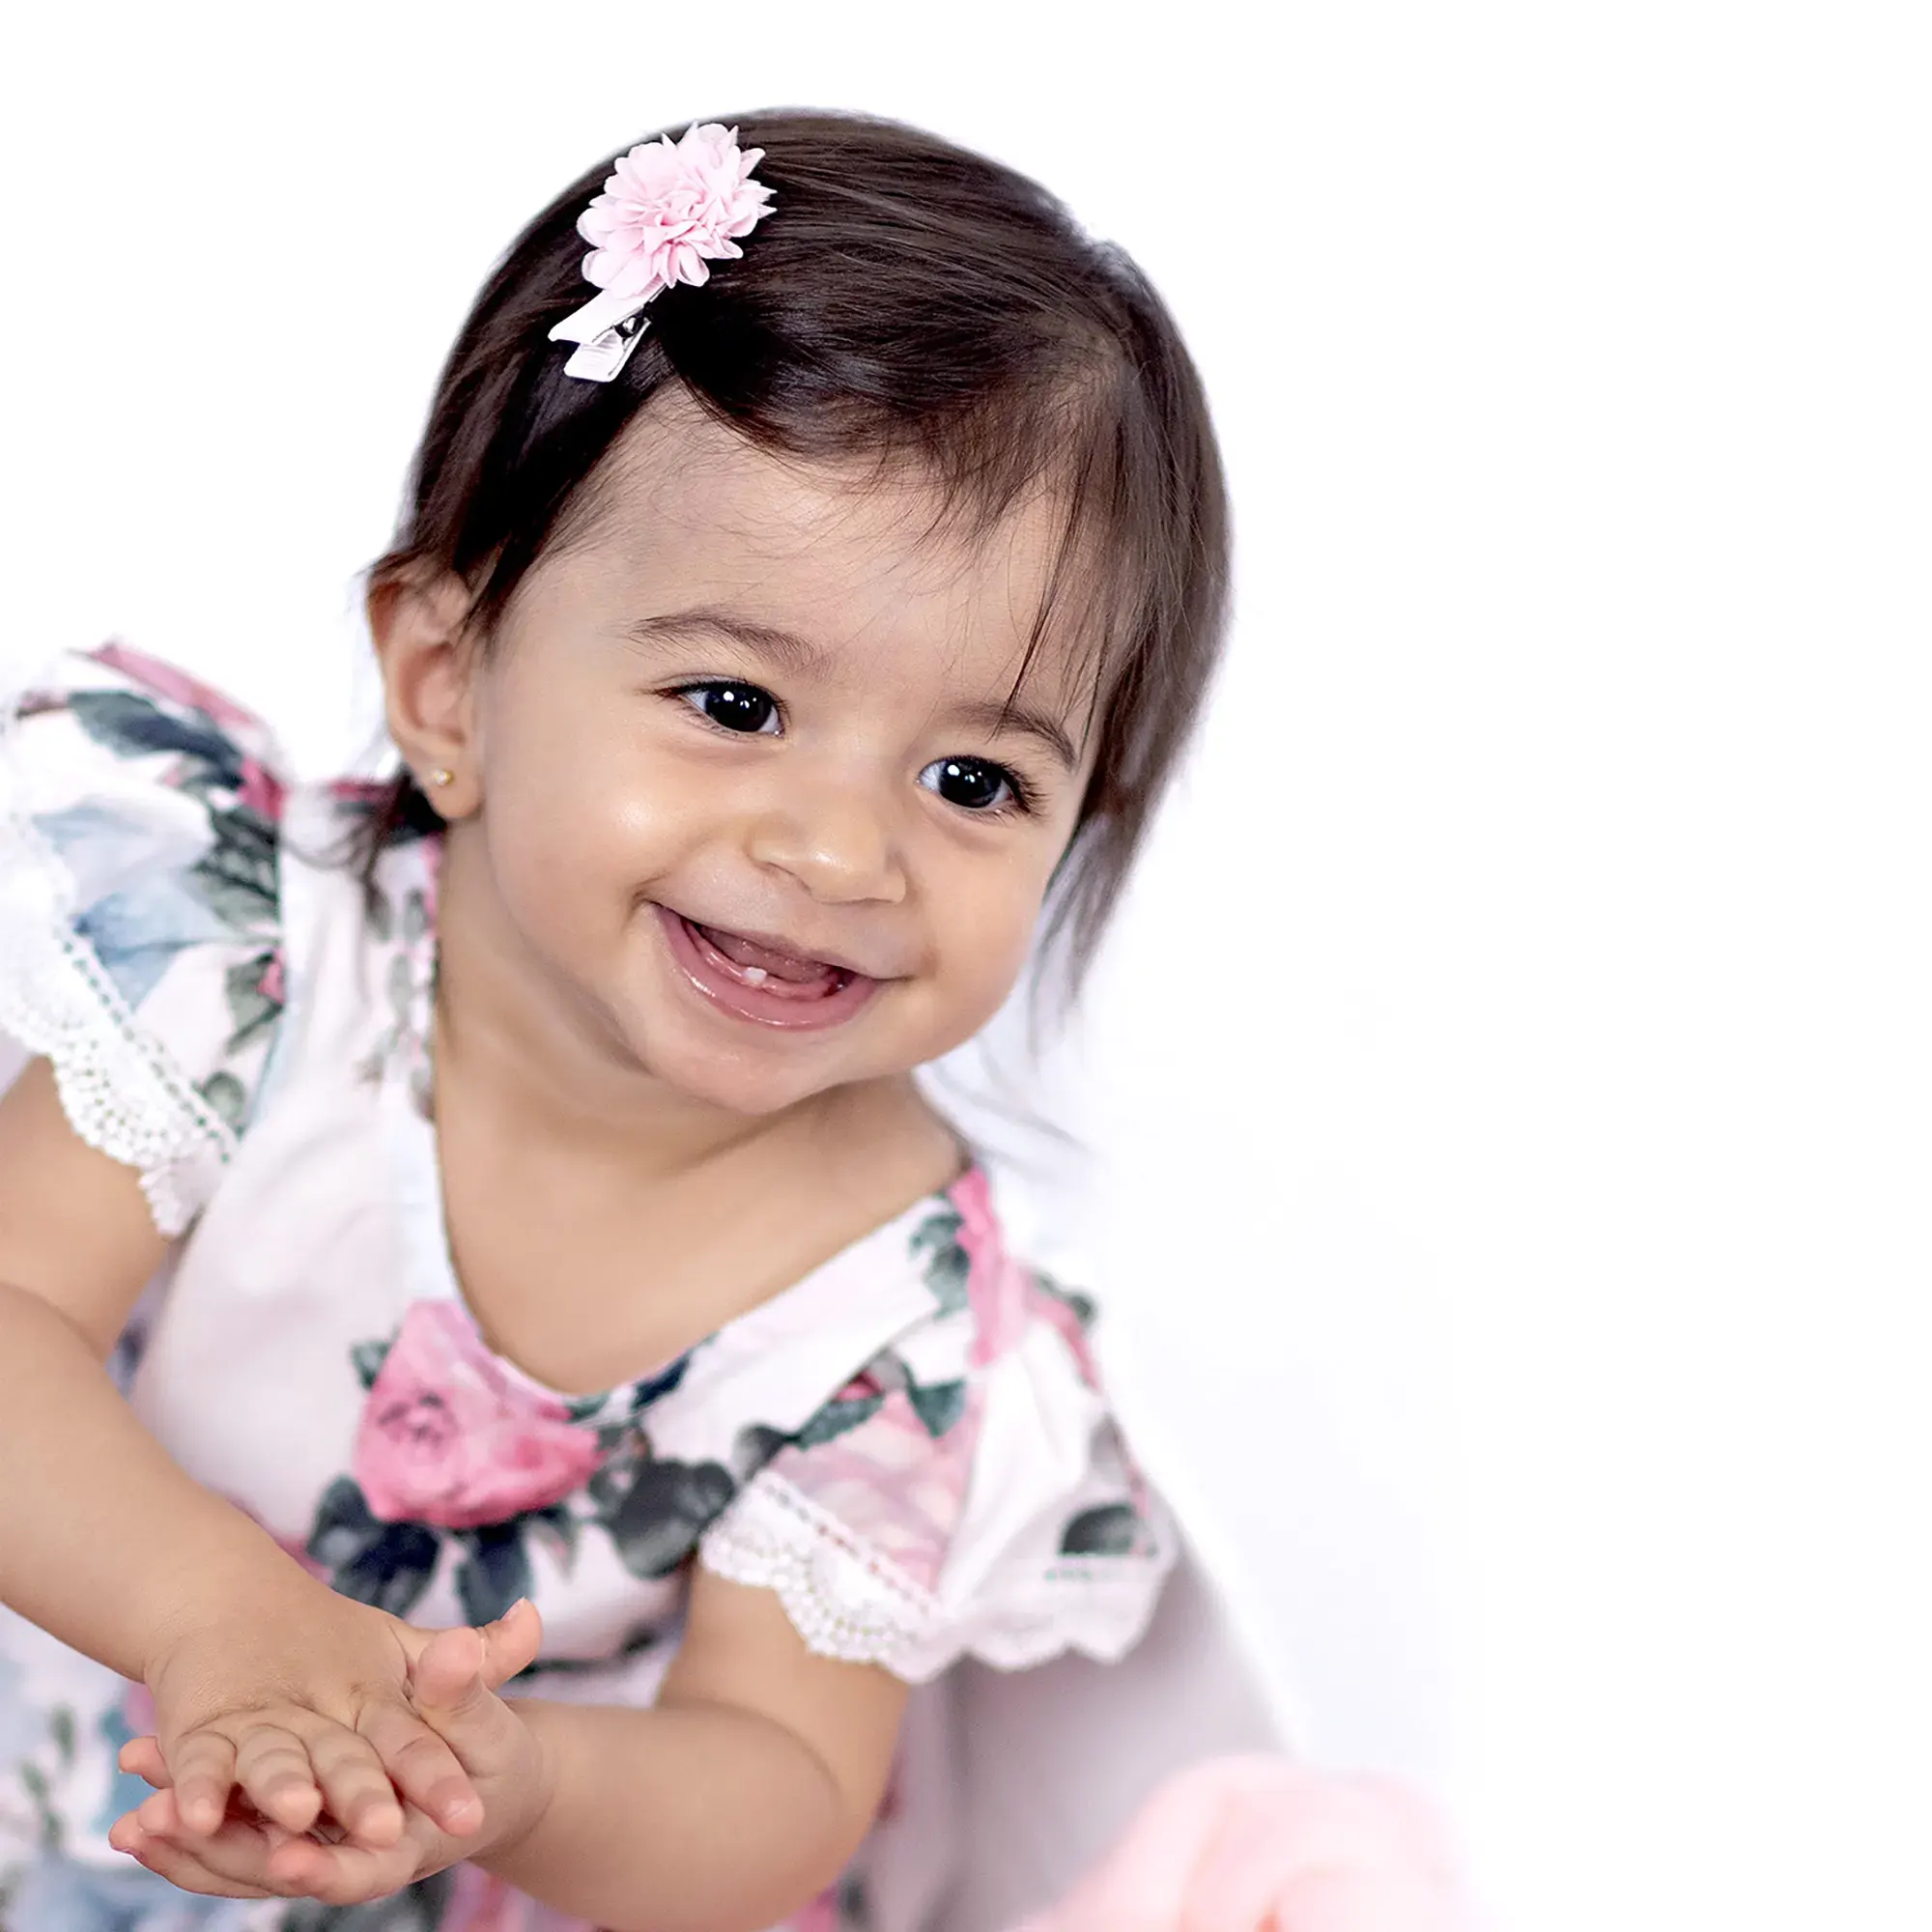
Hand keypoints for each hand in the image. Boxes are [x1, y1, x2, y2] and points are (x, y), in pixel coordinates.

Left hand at [109, 1603, 552, 1906]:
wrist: (465, 1776)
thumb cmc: (482, 1748)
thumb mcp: (481, 1719)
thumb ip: (466, 1686)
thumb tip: (468, 1643)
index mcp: (399, 1845)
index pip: (357, 1872)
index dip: (322, 1867)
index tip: (288, 1856)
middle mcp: (340, 1858)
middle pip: (274, 1869)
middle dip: (218, 1852)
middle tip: (165, 1824)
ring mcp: (301, 1843)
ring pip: (235, 1860)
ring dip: (182, 1843)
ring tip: (134, 1820)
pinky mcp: (274, 1824)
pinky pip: (222, 1834)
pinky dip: (182, 1819)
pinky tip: (137, 1798)